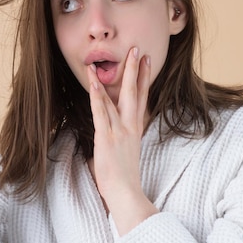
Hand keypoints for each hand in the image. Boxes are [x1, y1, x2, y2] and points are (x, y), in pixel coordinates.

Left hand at [87, 47, 157, 234]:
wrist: (126, 193)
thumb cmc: (124, 178)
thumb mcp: (127, 152)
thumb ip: (122, 138)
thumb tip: (114, 134)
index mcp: (135, 129)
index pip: (142, 98)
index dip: (144, 78)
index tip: (148, 61)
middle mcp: (130, 126)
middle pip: (135, 91)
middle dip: (136, 69)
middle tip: (138, 49)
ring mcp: (119, 130)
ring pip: (118, 97)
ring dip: (116, 76)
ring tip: (116, 58)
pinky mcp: (107, 137)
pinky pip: (101, 112)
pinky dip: (98, 96)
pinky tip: (94, 82)